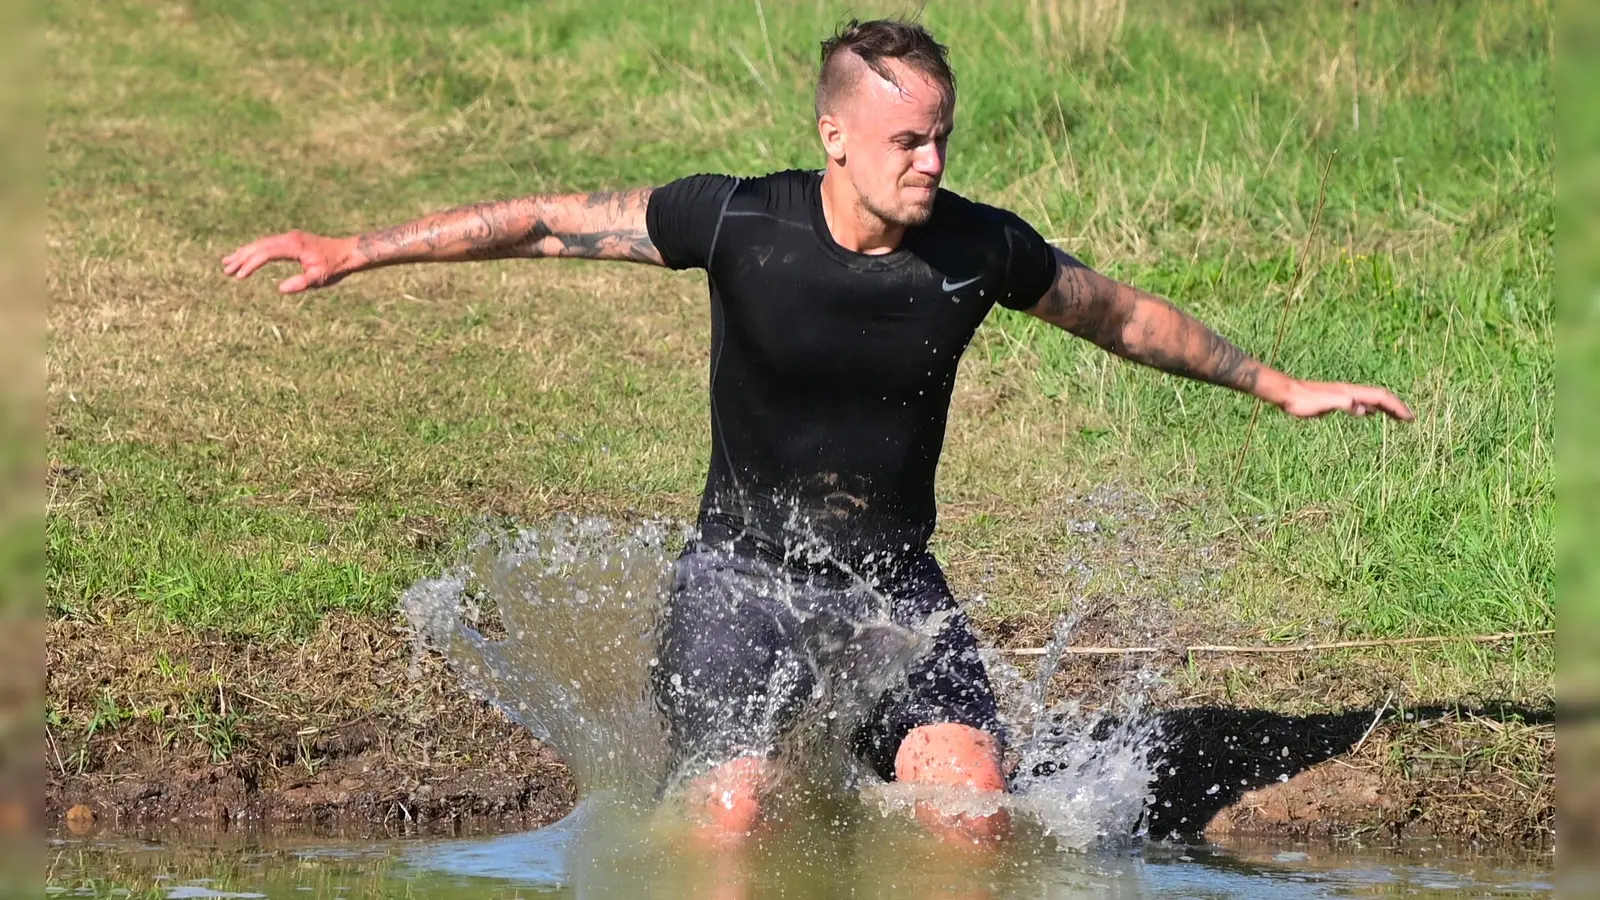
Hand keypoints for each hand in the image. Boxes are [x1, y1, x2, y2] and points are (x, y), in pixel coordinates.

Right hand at [221, 231, 359, 293]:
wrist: (348, 252)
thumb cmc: (335, 267)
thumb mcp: (320, 278)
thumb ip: (301, 283)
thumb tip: (280, 289)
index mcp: (294, 246)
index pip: (266, 254)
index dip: (252, 264)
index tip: (240, 276)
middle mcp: (289, 238)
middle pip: (259, 246)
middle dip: (241, 257)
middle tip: (225, 268)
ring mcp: (289, 237)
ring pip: (262, 243)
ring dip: (245, 252)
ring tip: (228, 262)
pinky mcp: (291, 240)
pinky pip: (268, 243)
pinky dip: (255, 250)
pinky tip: (246, 255)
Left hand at [1278, 379, 1413, 420]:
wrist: (1287, 393)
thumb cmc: (1303, 400)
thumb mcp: (1323, 404)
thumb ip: (1343, 404)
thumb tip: (1363, 409)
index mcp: (1351, 392)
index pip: (1380, 397)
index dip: (1396, 406)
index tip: (1409, 417)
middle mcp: (1350, 391)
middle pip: (1380, 397)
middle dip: (1396, 406)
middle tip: (1411, 419)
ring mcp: (1344, 395)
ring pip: (1371, 399)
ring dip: (1386, 407)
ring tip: (1398, 417)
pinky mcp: (1337, 400)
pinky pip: (1360, 403)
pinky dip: (1371, 408)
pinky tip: (1371, 414)